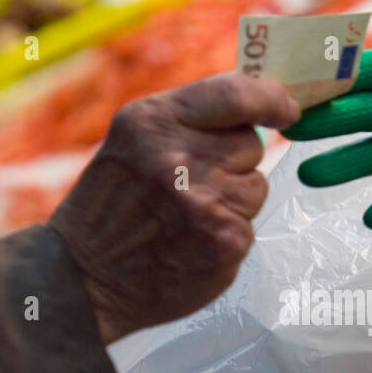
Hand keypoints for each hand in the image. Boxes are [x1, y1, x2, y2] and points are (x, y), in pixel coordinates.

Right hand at [50, 73, 299, 343]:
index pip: (236, 94)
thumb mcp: (133, 141)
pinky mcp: (225, 241)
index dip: (272, 99)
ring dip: (233, 201)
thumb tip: (258, 105)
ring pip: (255, 186)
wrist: (84, 278)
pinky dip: (227, 235)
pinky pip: (249, 225)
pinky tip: (192, 244)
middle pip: (249, 144)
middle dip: (231, 162)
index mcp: (153, 121)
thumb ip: (189, 119)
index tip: (287, 109)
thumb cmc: (113, 204)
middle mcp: (179, 158)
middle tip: (191, 186)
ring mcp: (205, 203)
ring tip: (188, 218)